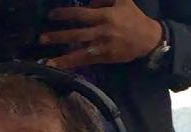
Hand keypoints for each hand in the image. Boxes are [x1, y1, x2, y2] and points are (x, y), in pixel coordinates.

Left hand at [40, 0, 162, 68]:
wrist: (149, 39)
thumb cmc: (134, 17)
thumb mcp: (122, 0)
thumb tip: (87, 2)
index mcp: (105, 16)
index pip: (81, 15)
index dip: (65, 14)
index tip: (51, 15)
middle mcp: (103, 32)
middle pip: (77, 35)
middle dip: (58, 37)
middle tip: (41, 39)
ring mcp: (104, 47)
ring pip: (80, 52)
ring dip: (62, 56)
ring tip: (46, 58)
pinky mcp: (106, 58)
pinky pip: (87, 62)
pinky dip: (73, 64)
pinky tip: (60, 67)